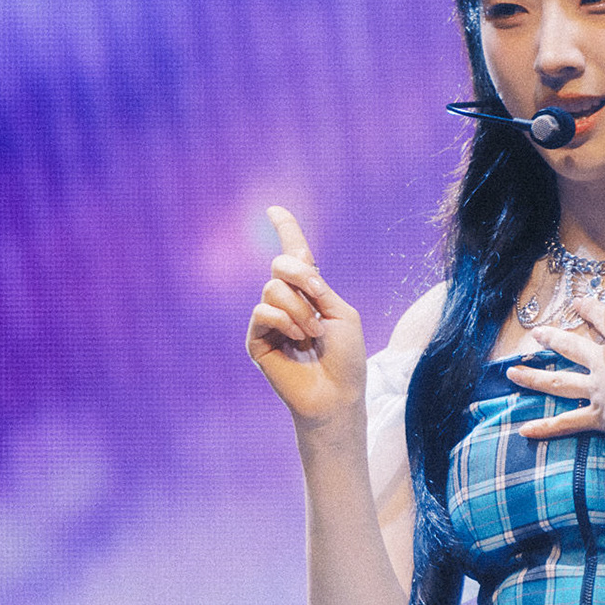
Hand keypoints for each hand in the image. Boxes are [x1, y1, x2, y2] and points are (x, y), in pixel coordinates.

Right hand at [246, 206, 366, 430]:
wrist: (337, 394)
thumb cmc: (346, 357)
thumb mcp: (341, 312)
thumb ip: (316, 287)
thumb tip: (284, 270)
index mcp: (311, 293)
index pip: (296, 255)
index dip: (286, 230)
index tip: (273, 210)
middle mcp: (288, 302)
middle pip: (281, 265)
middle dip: (301, 278)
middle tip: (319, 303)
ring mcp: (270, 321)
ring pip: (273, 289)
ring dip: (299, 310)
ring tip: (312, 334)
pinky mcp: (257, 340)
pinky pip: (262, 311)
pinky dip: (284, 321)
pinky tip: (298, 339)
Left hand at [509, 270, 604, 450]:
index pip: (602, 319)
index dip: (590, 309)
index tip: (577, 302)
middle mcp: (602, 363)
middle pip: (572, 347)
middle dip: (553, 339)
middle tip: (535, 334)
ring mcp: (596, 391)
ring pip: (560, 382)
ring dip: (534, 378)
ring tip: (511, 374)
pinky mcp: (597, 417)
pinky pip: (567, 423)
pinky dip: (546, 427)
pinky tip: (525, 429)